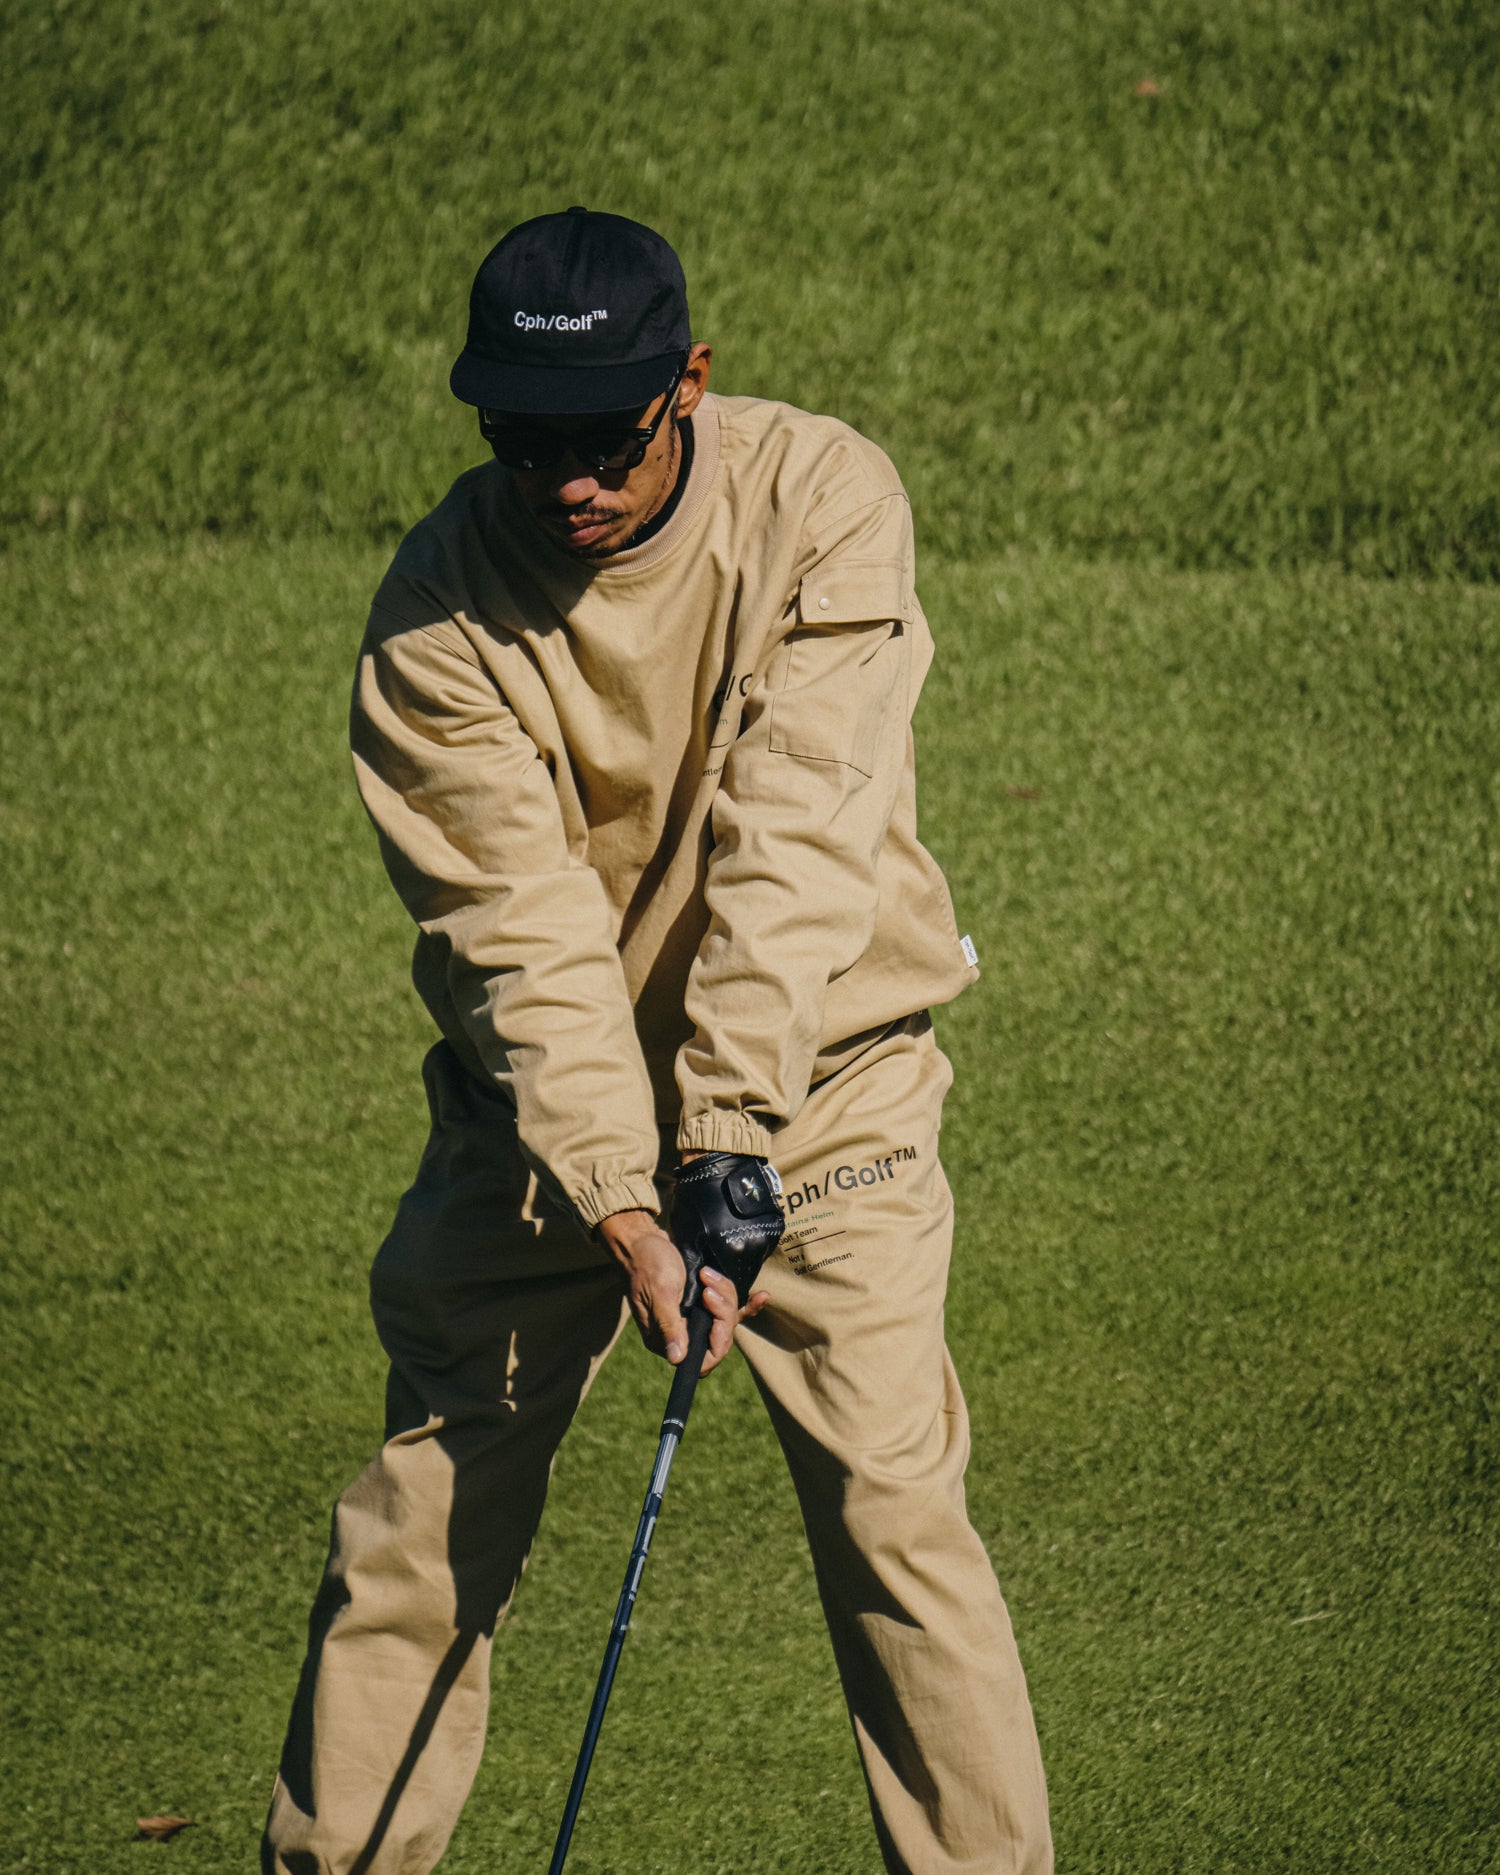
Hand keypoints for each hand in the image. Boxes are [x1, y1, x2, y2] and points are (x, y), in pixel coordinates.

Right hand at [597, 1209, 768, 1374]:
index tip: (714, 1316)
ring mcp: (692, 1318)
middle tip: (708, 1284)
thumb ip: (669, 1324)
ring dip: (727, 1297)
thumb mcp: (660, 1291)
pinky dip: (747, 1304)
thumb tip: (676, 1358)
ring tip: (709, 1274)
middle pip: (719, 1339)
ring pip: (726, 1321)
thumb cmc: (647, 1263)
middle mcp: (680, 1333)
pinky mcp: (701, 1303)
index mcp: (665, 1338)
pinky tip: (762, 1296)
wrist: (642, 1239)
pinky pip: (729, 1310)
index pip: (703, 1359)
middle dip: (722, 1311)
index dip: (717, 1342)